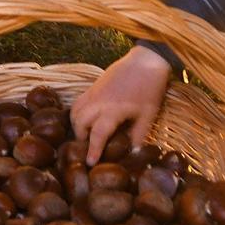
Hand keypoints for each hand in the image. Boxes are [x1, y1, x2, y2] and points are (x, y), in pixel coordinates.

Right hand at [71, 47, 172, 164]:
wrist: (146, 61)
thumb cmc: (150, 89)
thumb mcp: (148, 115)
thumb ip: (138, 136)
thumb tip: (133, 155)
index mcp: (113, 110)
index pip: (97, 135)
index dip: (93, 150)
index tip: (90, 163)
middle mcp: (98, 102)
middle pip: (79, 124)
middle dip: (81, 139)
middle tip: (89, 148)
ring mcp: (93, 93)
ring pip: (75, 113)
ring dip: (77, 126)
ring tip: (87, 135)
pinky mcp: (92, 87)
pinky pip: (78, 103)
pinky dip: (78, 114)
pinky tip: (87, 120)